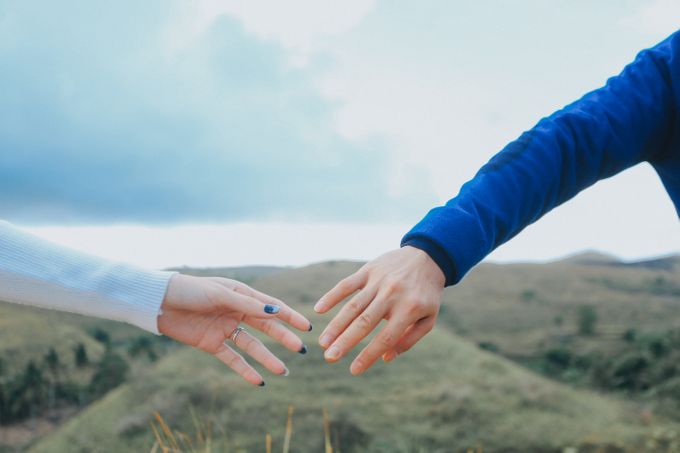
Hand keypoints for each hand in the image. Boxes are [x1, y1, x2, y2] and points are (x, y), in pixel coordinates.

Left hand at [158, 273, 311, 385]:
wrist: (159, 302)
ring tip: (284, 371)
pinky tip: (259, 381)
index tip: (307, 327)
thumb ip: (248, 305)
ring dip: (267, 358)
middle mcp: (237, 312)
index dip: (290, 316)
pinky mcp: (212, 344)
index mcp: (242, 295)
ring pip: (252, 346)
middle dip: (284, 339)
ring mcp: (225, 329)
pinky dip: (245, 370)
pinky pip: (232, 359)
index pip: (271, 307)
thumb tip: (276, 313)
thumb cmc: (191, 290)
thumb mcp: (221, 295)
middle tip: (301, 350)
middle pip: (266, 328)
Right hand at [314, 246, 444, 374]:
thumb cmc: (426, 293)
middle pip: (364, 322)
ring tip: (323, 342)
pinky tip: (319, 309)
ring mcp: (378, 281)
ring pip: (353, 306)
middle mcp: (392, 295)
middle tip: (329, 358)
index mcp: (409, 309)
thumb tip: (386, 358)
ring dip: (336, 325)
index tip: (353, 371)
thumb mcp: (428, 318)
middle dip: (345, 342)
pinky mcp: (368, 270)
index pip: (386, 338)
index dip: (369, 356)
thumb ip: (409, 339)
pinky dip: (332, 296)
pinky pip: (347, 284)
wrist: (428, 256)